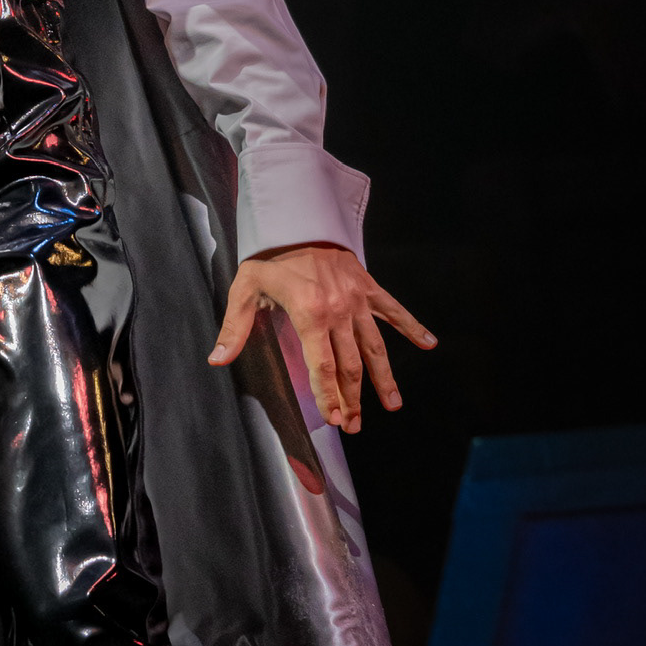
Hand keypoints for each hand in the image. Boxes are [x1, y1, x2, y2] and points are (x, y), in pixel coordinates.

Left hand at [208, 242, 434, 433]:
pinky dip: (412, 326)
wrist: (298, 219)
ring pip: (374, 347)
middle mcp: (338, 311)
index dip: (328, 396)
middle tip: (353, 426)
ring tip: (393, 406)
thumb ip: (233, 326)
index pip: (323, 366)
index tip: (333, 420)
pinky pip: (393, 310)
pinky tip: (429, 343)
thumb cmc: (270, 257)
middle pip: (350, 366)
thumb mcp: (245, 287)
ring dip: (384, 379)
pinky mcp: (368, 287)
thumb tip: (216, 360)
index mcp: (309, 313)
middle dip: (352, 400)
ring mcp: (357, 300)